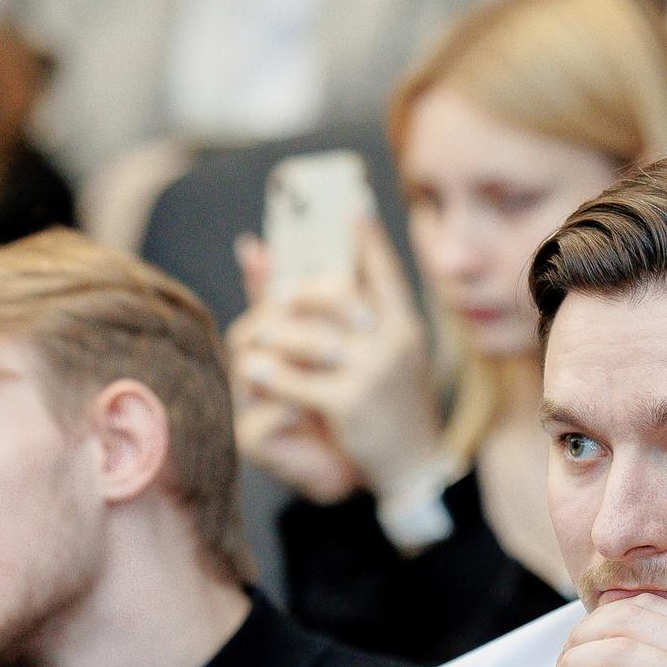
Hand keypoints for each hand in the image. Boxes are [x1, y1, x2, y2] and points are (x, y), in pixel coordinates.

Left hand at [228, 221, 443, 502]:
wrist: (411, 464)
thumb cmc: (385, 400)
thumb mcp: (378, 353)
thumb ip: (334, 312)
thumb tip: (267, 253)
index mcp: (404, 324)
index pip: (385, 270)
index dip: (368, 236)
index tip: (353, 202)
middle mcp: (393, 342)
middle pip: (335, 294)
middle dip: (296, 296)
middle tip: (276, 305)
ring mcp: (374, 372)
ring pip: (307, 336)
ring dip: (273, 337)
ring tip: (256, 343)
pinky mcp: (351, 404)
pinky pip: (295, 378)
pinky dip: (270, 374)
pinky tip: (255, 370)